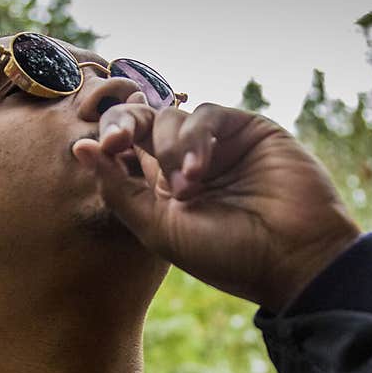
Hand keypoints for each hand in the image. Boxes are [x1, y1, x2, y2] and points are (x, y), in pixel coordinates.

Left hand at [72, 96, 360, 311]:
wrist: (291, 257)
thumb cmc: (227, 255)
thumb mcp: (160, 229)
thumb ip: (119, 190)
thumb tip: (80, 148)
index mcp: (162, 189)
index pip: (125, 148)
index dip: (109, 140)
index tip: (98, 147)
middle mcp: (187, 163)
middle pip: (143, 122)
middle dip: (125, 125)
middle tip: (117, 140)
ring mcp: (218, 146)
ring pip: (173, 118)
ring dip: (170, 148)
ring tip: (188, 187)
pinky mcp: (247, 130)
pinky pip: (207, 115)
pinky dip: (196, 137)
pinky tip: (200, 169)